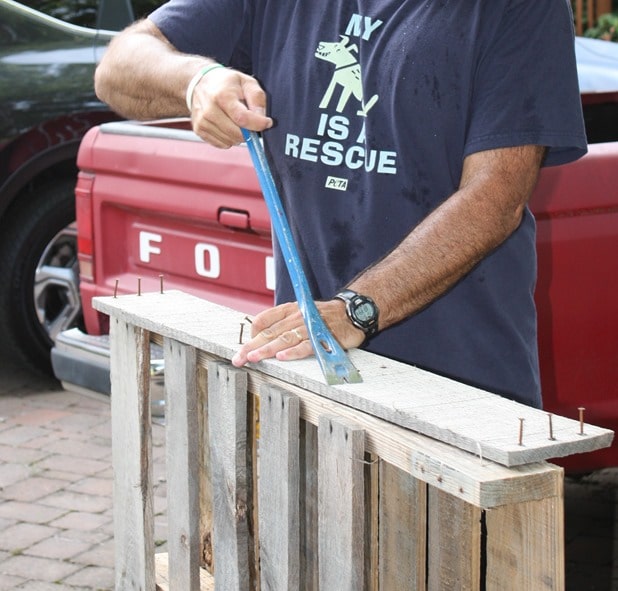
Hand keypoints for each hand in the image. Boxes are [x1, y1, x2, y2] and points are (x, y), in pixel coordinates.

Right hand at [189, 66, 272, 147]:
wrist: (199, 83)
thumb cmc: (225, 83)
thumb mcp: (246, 82)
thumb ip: (257, 98)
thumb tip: (262, 118)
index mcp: (222, 95)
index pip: (242, 119)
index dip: (258, 124)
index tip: (266, 122)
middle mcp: (210, 110)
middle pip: (237, 134)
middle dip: (249, 131)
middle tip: (250, 120)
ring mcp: (202, 122)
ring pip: (231, 141)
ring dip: (239, 135)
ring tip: (235, 120)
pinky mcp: (199, 130)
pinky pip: (222, 144)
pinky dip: (229, 138)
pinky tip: (227, 125)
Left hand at [231, 300, 365, 367]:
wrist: (352, 312)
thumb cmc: (324, 316)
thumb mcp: (301, 313)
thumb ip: (283, 323)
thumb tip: (261, 336)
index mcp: (289, 310)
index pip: (264, 319)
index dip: (252, 333)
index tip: (244, 346)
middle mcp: (296, 317)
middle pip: (270, 332)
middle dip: (252, 346)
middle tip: (238, 358)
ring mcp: (309, 327)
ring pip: (284, 338)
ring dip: (267, 349)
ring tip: (253, 358)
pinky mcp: (322, 338)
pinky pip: (305, 345)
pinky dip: (293, 352)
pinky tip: (281, 357)